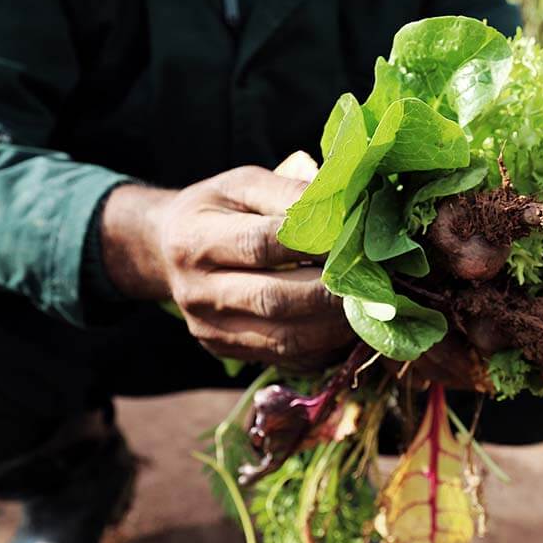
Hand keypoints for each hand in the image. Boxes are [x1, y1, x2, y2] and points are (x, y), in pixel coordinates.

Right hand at [101, 166, 354, 368]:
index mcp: (195, 239)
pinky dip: (326, 346)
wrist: (166, 250)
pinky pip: (287, 358)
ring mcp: (211, 330)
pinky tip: (351, 326)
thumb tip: (344, 208)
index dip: (315, 243)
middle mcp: (197, 292)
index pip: (261, 244)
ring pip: (285, 339)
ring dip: (336, 326)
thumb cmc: (218, 209)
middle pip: (274, 299)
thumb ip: (290, 193)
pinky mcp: (228, 351)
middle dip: (333, 292)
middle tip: (376, 280)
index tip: (359, 238)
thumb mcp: (244, 184)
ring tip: (372, 306)